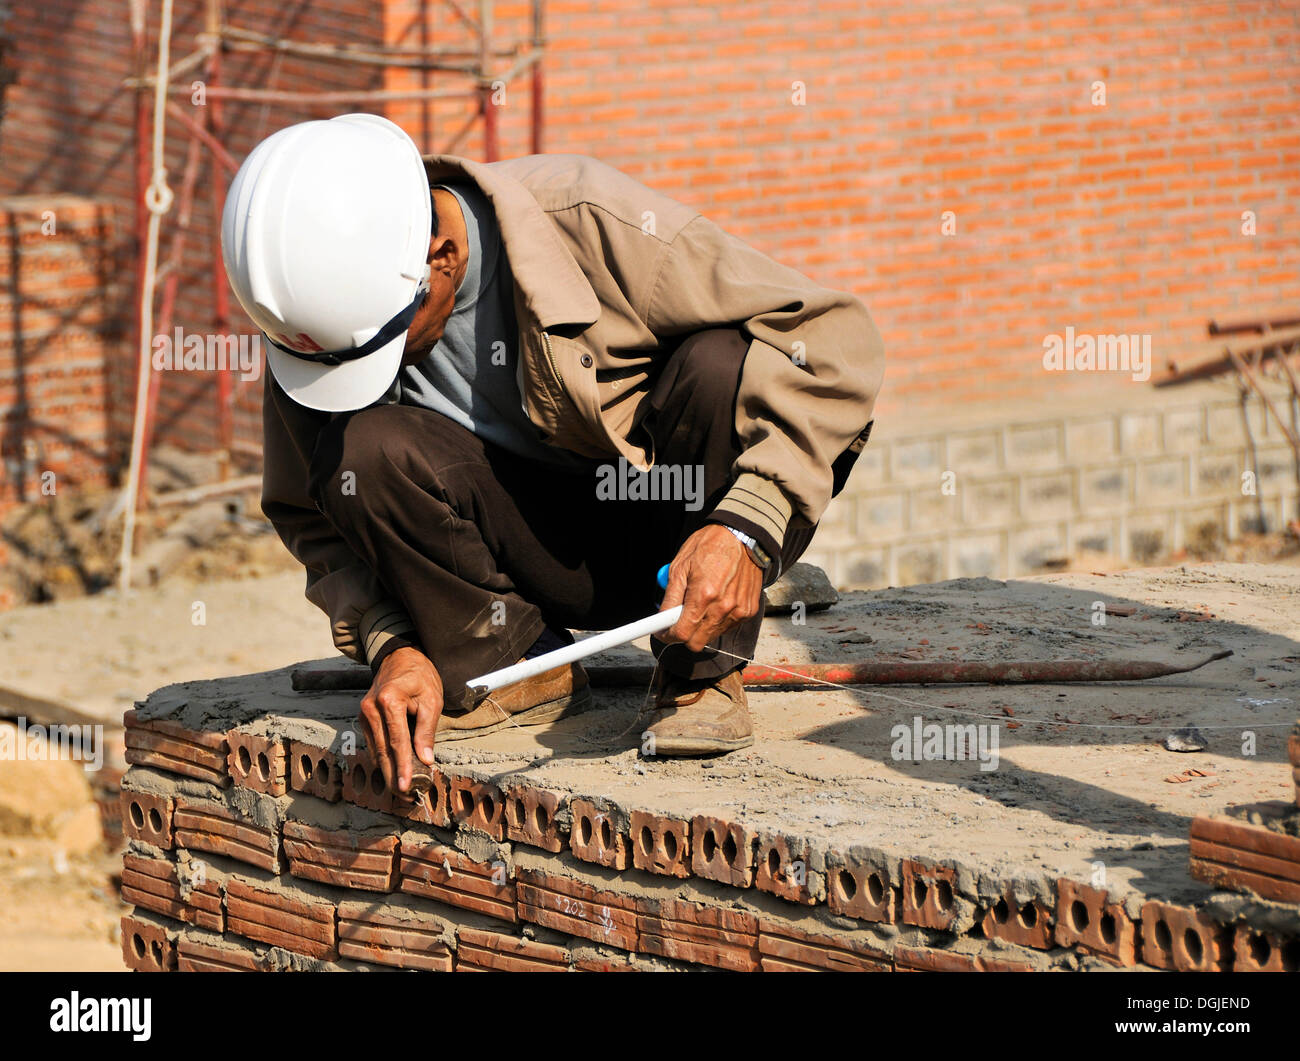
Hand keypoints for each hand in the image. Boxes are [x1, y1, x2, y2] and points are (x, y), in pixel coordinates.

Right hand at [358, 646, 442, 793]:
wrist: (400, 657)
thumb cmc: (420, 675)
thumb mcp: (432, 699)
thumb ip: (427, 730)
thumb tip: (425, 759)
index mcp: (389, 701)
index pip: (397, 741)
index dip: (403, 766)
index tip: (407, 786)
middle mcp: (371, 708)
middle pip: (382, 751)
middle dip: (393, 776)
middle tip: (405, 796)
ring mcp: (364, 713)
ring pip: (375, 750)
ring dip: (388, 771)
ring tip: (401, 790)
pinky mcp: (363, 718)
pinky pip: (373, 743)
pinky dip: (383, 759)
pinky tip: (393, 772)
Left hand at [660, 524, 763, 652]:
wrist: (742, 536)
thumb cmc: (709, 546)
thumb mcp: (680, 566)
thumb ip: (670, 597)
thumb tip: (661, 619)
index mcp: (703, 595)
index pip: (682, 634)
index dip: (668, 635)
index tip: (663, 631)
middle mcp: (723, 607)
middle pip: (696, 643)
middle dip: (684, 635)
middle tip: (679, 619)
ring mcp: (738, 611)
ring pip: (712, 636)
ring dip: (701, 627)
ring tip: (701, 603)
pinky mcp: (749, 610)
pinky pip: (727, 626)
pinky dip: (718, 620)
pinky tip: (717, 601)